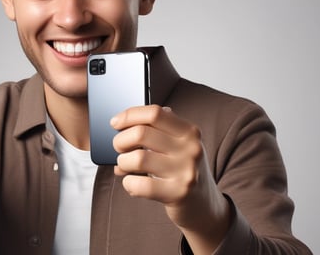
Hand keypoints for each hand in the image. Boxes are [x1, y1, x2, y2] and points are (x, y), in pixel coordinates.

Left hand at [112, 105, 229, 253]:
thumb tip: (123, 120)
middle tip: (120, 149)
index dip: (129, 115)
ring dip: (123, 162)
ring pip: (137, 158)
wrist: (204, 205)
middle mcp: (190, 149)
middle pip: (141, 133)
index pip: (154, 113)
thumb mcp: (179, 144)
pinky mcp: (177, 194)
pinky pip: (140, 185)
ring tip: (126, 167)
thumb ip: (158, 128)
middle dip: (121, 141)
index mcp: (189, 131)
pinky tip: (132, 183)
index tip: (116, 122)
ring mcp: (186, 172)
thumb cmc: (182, 169)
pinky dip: (128, 183)